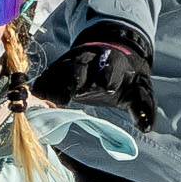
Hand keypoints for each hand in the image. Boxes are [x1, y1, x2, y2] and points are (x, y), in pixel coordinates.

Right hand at [41, 17, 159, 118]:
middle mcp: (89, 61)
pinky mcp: (57, 72)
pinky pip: (47, 77)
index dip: (108, 73)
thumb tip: (146, 126)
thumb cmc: (126, 79)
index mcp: (113, 62)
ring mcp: (71, 64)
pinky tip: (34, 96)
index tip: (107, 85)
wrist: (109, 55)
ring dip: (53, 84)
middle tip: (68, 93)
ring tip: (47, 99)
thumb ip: (143, 107)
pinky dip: (41, 86)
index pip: (110, 64)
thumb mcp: (139, 90)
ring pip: (60, 71)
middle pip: (80, 66)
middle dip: (74, 77)